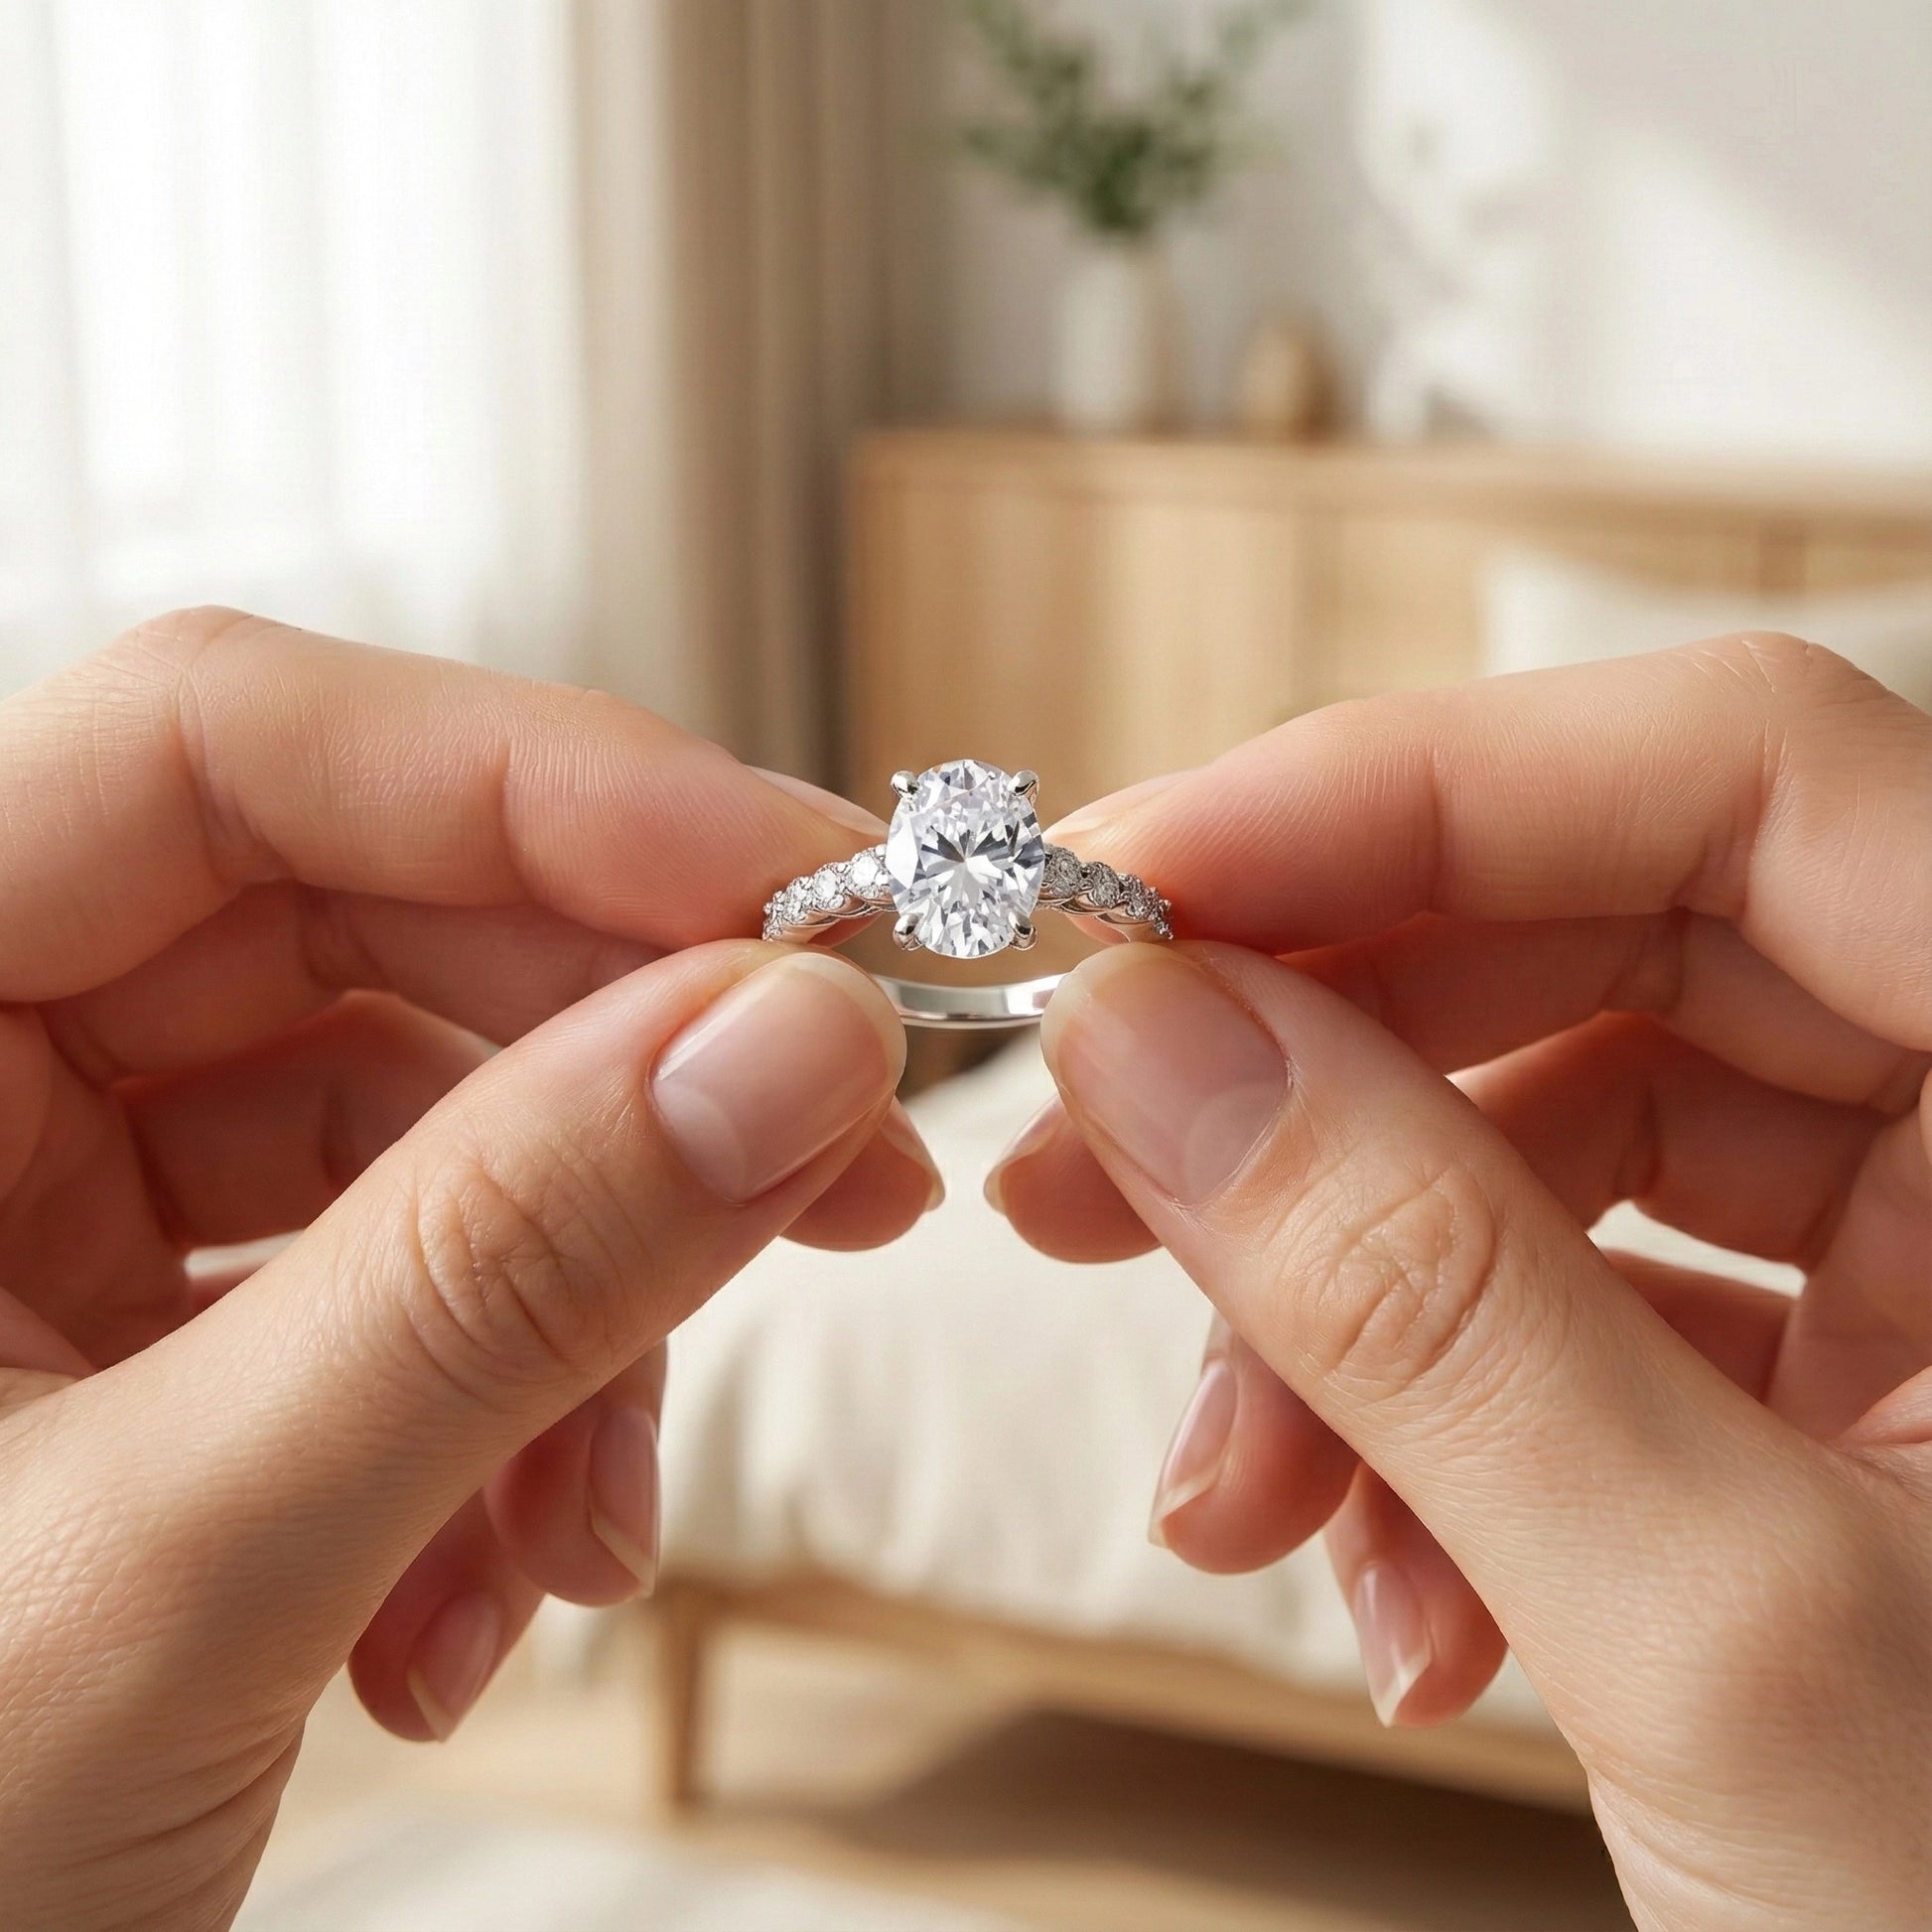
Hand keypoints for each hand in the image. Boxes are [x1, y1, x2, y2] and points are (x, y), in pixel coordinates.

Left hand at [0, 609, 931, 1929]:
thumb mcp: (163, 1573)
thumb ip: (489, 1284)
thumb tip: (794, 1047)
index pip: (214, 751)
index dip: (535, 783)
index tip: (806, 898)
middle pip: (359, 926)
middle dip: (621, 1061)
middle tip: (841, 1156)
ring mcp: (41, 1211)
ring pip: (416, 1122)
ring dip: (578, 1302)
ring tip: (597, 1526)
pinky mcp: (145, 1337)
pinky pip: (403, 1278)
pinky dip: (509, 1412)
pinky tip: (496, 1591)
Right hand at [991, 636, 1931, 1928]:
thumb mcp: (1727, 1635)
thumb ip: (1425, 1303)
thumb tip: (1149, 1043)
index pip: (1743, 774)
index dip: (1405, 790)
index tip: (1129, 890)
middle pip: (1602, 939)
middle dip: (1310, 1062)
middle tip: (1080, 1165)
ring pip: (1548, 1130)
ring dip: (1337, 1291)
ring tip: (1225, 1485)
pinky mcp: (1839, 1367)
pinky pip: (1570, 1288)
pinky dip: (1424, 1405)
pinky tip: (1379, 1581)